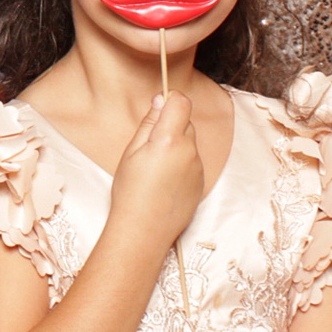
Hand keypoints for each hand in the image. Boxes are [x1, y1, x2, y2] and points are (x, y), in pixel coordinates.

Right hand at [110, 90, 203, 241]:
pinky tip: (164, 183)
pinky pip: (192, 162)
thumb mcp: (131, 152)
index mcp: (170, 140)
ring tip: (155, 170)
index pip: (181, 102)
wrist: (144, 231)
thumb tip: (161, 100)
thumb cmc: (131, 192)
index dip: (170, 101)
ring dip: (176, 147)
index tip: (157, 110)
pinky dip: (181, 165)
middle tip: (148, 148)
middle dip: (171, 127)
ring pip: (189, 144)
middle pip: (186, 123)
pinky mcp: (201, 183)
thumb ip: (149, 123)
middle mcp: (190, 151)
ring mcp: (198, 168)